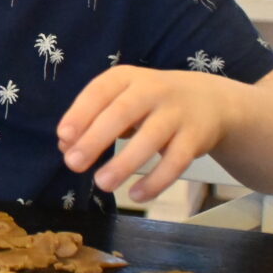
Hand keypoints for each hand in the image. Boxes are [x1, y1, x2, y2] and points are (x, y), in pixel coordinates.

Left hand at [56, 65, 242, 202]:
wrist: (209, 101)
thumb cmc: (150, 103)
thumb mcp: (121, 100)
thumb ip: (93, 120)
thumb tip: (65, 147)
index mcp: (125, 77)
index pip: (99, 91)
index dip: (80, 113)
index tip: (63, 136)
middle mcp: (152, 90)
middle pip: (122, 113)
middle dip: (95, 139)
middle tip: (73, 163)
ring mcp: (176, 113)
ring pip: (150, 139)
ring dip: (124, 163)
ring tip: (102, 183)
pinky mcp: (196, 137)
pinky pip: (176, 161)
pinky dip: (156, 180)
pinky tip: (137, 195)